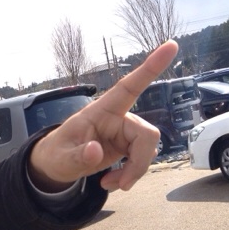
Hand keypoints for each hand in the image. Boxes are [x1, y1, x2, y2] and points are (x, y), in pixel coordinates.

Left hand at [28, 40, 178, 191]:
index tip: (172, 45)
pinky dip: (130, 175)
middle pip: (147, 134)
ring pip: (147, 150)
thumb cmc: (56, 154)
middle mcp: (117, 118)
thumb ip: (78, 156)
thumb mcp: (61, 159)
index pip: (128, 86)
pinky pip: (141, 160)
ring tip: (109, 184)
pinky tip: (112, 181)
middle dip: (139, 163)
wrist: (56, 165)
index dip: (151, 67)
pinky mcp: (127, 146)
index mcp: (100, 111)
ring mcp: (124, 133)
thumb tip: (95, 152)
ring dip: (133, 172)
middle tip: (123, 185)